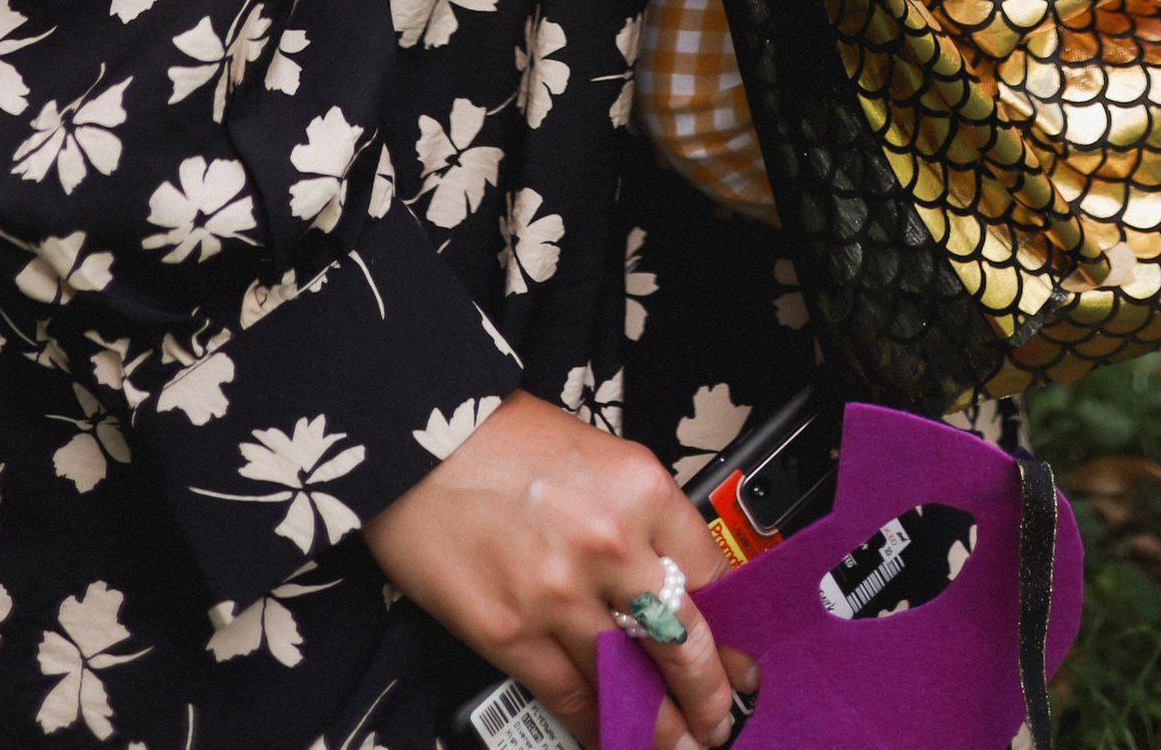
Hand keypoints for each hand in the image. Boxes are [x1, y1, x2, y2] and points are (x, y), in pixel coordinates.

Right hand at [364, 389, 758, 748]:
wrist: (416, 440)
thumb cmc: (502, 441)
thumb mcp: (597, 458)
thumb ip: (638, 517)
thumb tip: (672, 581)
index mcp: (641, 488)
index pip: (712, 575)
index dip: (733, 628)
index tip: (744, 655)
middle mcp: (610, 543)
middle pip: (686, 641)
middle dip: (712, 693)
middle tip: (722, 717)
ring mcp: (560, 595)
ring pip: (633, 683)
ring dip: (663, 726)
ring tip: (681, 744)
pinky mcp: (510, 633)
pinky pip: (572, 698)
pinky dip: (599, 726)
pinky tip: (615, 737)